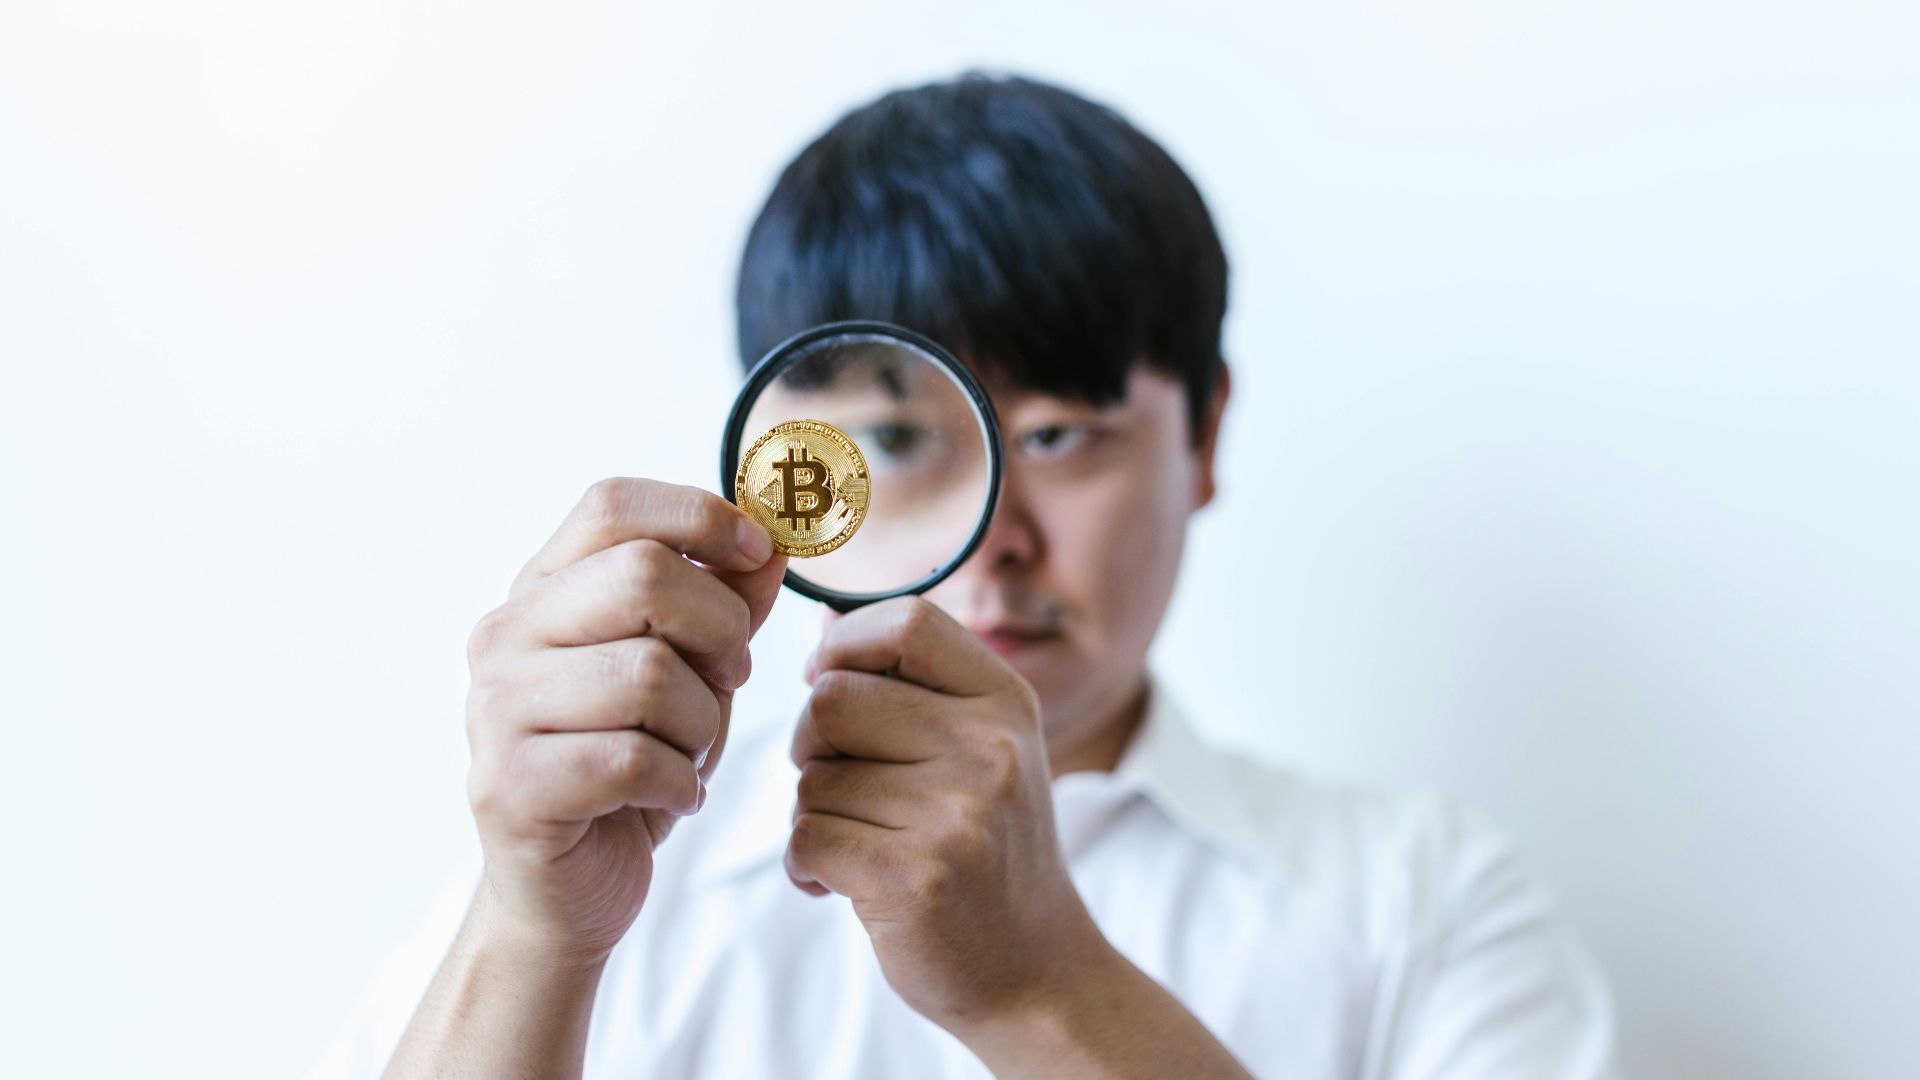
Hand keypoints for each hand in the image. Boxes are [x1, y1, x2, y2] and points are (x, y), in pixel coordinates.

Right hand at [463, 477, 785, 962]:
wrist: (569, 892)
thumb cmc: (631, 767)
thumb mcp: (694, 674)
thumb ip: (727, 603)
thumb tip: (774, 536)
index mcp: (541, 590)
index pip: (612, 505)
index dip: (700, 516)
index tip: (760, 554)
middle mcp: (503, 636)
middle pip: (643, 577)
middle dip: (720, 630)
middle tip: (732, 678)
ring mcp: (495, 710)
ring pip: (648, 674)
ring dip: (701, 722)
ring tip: (688, 751)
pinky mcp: (508, 785)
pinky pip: (633, 759)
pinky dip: (678, 780)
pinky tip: (672, 795)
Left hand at [785, 596, 1106, 1034]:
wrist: (1035, 972)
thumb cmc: (987, 851)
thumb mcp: (979, 751)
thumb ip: (909, 687)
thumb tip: (822, 622)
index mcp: (1005, 703)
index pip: (906, 622)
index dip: (845, 642)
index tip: (828, 679)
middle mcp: (990, 749)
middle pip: (833, 699)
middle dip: (811, 744)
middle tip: (839, 786)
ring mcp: (957, 814)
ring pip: (813, 779)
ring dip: (812, 816)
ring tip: (862, 845)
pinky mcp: (914, 877)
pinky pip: (806, 838)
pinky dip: (805, 866)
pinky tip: (841, 885)